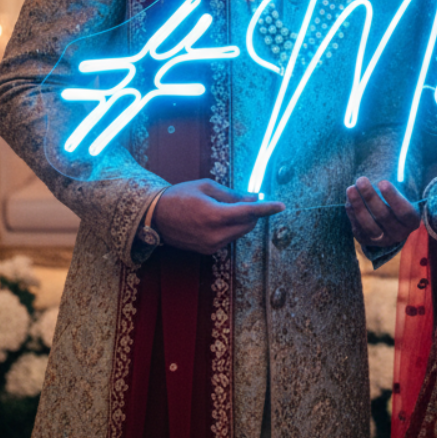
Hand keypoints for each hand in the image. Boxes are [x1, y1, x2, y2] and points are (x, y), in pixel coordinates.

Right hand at [154, 179, 283, 254]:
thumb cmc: (180, 196)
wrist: (155, 217)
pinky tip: (218, 218)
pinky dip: (231, 227)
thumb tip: (253, 198)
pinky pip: (228, 238)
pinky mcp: (207, 251)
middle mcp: (215, 234)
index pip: (249, 212)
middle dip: (252, 212)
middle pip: (247, 224)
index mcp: (214, 216)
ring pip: (239, 232)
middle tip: (247, 198)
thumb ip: (232, 194)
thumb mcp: (207, 187)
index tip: (281, 205)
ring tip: (225, 207)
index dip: (267, 209)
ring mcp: (211, 245)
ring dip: (242, 220)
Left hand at [345, 177, 420, 247]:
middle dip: (370, 197)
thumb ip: (400, 184)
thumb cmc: (398, 200)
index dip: (393, 197)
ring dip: (358, 205)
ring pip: (368, 225)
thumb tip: (390, 167)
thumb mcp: (405, 193)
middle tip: (361, 180)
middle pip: (383, 216)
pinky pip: (358, 229)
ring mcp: (382, 240)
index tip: (382, 182)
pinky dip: (352, 213)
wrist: (390, 220)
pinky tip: (349, 199)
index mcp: (411, 221)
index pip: (404, 211)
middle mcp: (399, 234)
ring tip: (351, 189)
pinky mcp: (367, 241)